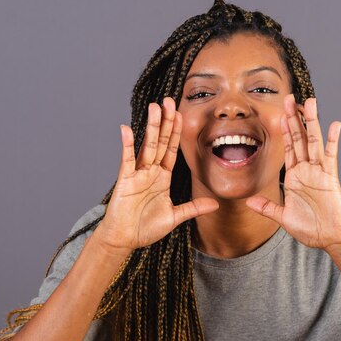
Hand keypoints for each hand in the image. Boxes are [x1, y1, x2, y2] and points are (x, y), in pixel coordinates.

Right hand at [95, 97, 218, 251]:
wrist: (124, 240)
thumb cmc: (145, 228)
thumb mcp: (175, 216)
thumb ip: (193, 208)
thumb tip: (215, 204)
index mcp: (162, 177)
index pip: (171, 149)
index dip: (176, 132)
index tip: (181, 114)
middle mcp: (150, 171)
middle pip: (160, 142)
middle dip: (165, 122)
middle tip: (169, 100)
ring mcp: (137, 174)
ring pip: (147, 146)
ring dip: (151, 127)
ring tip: (155, 107)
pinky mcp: (125, 181)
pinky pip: (126, 160)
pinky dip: (126, 145)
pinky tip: (126, 129)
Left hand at [246, 95, 340, 250]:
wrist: (331, 239)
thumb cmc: (312, 228)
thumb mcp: (283, 217)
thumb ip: (268, 207)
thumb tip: (249, 201)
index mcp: (295, 176)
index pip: (288, 148)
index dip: (284, 130)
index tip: (280, 113)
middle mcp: (307, 170)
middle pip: (300, 138)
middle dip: (293, 118)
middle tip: (289, 98)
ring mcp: (319, 172)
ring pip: (314, 141)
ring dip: (311, 121)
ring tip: (310, 101)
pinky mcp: (330, 178)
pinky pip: (331, 156)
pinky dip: (333, 140)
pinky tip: (335, 124)